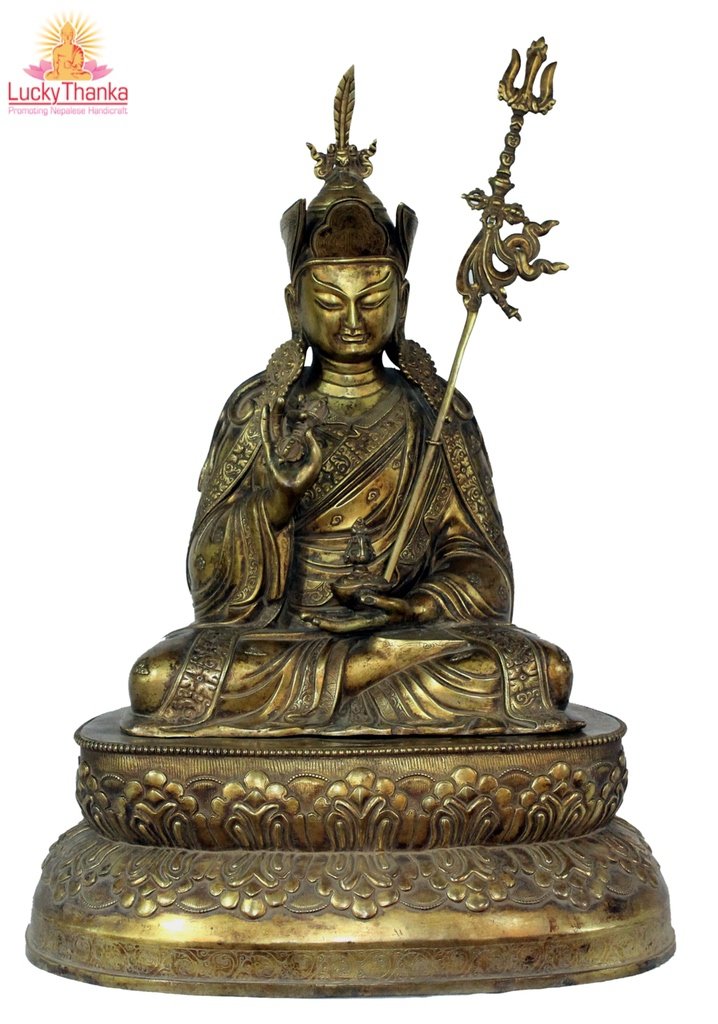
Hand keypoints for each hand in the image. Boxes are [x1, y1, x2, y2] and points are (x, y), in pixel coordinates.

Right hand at [260, 400, 321, 527]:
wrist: (291, 493)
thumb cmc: (304, 480)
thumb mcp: (315, 460)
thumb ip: (314, 444)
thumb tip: (308, 429)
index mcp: (299, 447)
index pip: (299, 427)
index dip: (301, 417)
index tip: (304, 407)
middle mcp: (287, 445)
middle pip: (286, 424)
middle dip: (286, 410)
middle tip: (287, 397)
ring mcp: (277, 448)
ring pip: (276, 426)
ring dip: (276, 413)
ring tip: (277, 399)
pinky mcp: (269, 451)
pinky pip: (266, 434)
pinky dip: (265, 422)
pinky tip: (265, 411)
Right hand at [303, 590, 437, 633]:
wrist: (427, 611)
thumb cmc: (397, 607)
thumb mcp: (375, 601)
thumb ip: (357, 595)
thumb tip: (337, 587)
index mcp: (366, 623)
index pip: (338, 626)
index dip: (320, 623)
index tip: (304, 617)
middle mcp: (373, 624)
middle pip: (345, 627)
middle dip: (325, 623)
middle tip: (310, 618)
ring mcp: (386, 619)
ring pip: (365, 614)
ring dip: (349, 600)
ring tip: (335, 587)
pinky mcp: (401, 610)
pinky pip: (387, 605)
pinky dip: (375, 600)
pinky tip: (364, 596)